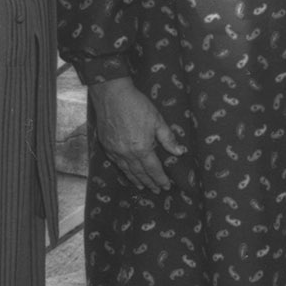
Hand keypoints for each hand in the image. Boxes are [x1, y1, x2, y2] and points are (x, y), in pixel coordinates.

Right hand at [88, 77, 185, 191]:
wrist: (112, 95)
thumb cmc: (137, 105)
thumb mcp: (157, 120)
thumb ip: (168, 139)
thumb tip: (180, 152)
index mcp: (141, 148)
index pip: (153, 169)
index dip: (160, 179)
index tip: (166, 186)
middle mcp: (126, 153)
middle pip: (139, 173)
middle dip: (149, 183)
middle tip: (156, 191)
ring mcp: (114, 151)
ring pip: (126, 170)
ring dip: (135, 180)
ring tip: (142, 187)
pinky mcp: (106, 146)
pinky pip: (116, 163)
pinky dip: (123, 170)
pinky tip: (127, 173)